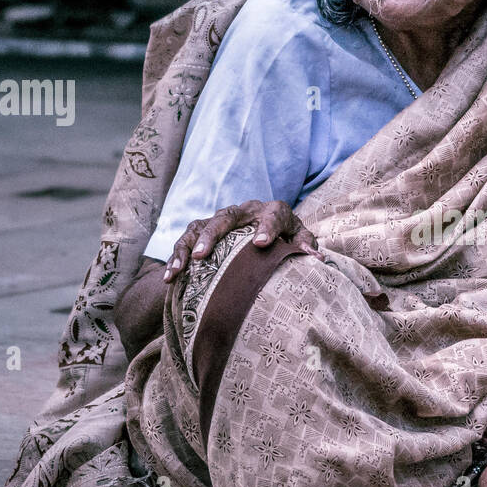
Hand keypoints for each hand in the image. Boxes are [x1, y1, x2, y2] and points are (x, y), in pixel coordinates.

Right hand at [163, 199, 323, 282]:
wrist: (270, 232)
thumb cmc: (286, 239)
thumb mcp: (299, 241)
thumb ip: (305, 246)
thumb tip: (316, 259)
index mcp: (273, 211)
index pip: (272, 214)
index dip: (267, 227)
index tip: (261, 244)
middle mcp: (245, 210)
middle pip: (226, 217)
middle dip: (213, 235)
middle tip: (203, 254)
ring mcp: (222, 219)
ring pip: (201, 226)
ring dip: (189, 245)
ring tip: (182, 267)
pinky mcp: (204, 229)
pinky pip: (186, 239)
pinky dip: (177, 256)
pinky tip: (170, 276)